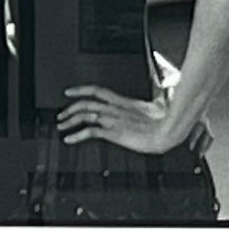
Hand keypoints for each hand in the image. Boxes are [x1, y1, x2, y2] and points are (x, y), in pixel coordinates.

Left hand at [56, 84, 177, 154]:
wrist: (168, 133)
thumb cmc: (166, 122)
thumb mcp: (159, 107)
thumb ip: (155, 101)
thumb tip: (160, 99)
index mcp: (123, 101)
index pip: (97, 90)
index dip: (81, 89)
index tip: (69, 92)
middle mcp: (114, 108)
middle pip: (85, 103)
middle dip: (69, 108)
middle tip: (60, 115)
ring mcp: (113, 120)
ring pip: (84, 115)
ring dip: (69, 120)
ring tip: (61, 126)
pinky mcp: (114, 133)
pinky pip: (89, 132)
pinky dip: (76, 135)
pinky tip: (69, 140)